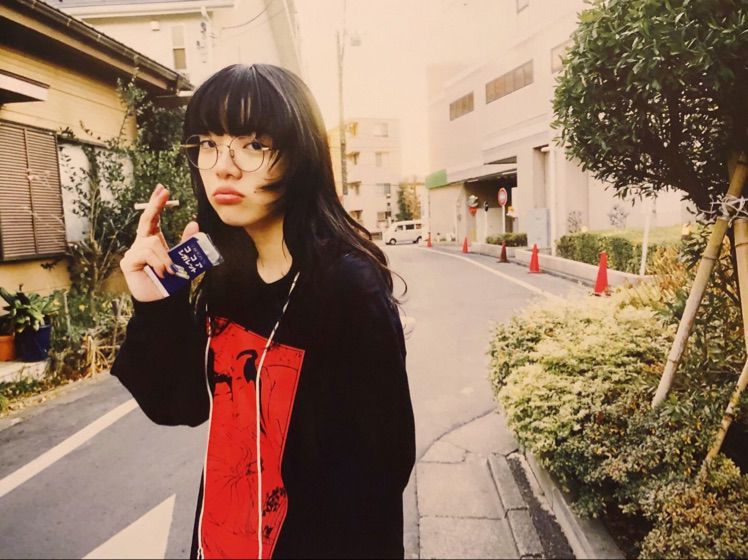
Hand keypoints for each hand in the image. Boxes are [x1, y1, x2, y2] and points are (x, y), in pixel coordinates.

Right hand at [119, 184, 199, 301]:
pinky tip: (161, 272)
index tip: (162, 190)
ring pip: (152, 241)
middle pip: (146, 220)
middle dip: (155, 205)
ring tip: (170, 270)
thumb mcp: (184, 259)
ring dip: (165, 256)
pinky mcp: (128, 262)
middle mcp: (141, 244)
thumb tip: (194, 224)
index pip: (153, 219)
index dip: (156, 204)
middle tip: (163, 192)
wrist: (164, 301)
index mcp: (153, 242)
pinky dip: (158, 262)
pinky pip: (146, 253)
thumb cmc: (171, 282)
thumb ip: (186, 243)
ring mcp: (133, 253)